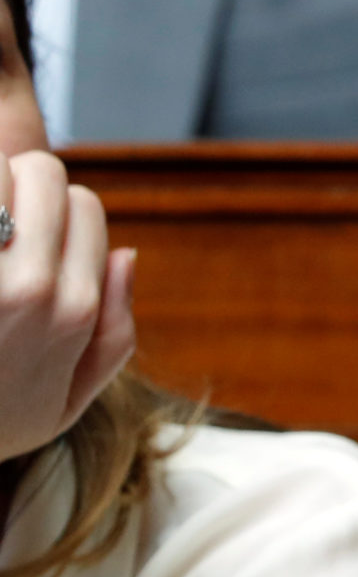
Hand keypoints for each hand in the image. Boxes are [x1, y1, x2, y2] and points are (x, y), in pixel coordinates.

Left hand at [0, 149, 135, 463]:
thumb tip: (125, 255)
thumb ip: (115, 333)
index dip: (61, 214)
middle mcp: (30, 285)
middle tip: (0, 218)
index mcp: (74, 310)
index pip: (85, 206)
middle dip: (23, 184)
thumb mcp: (67, 402)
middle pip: (42, 173)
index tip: (36, 238)